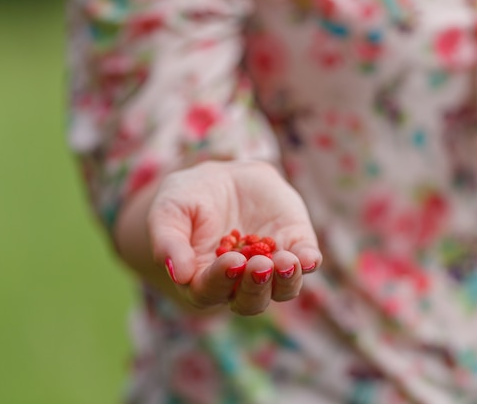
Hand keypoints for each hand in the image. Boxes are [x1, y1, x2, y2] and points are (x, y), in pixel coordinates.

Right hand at [149, 160, 321, 315]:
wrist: (223, 176)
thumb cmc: (188, 198)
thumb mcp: (169, 211)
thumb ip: (168, 241)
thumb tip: (179, 274)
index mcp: (203, 279)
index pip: (210, 292)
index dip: (221, 281)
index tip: (231, 261)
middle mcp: (239, 281)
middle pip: (250, 300)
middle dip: (255, 286)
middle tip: (259, 265)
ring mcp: (270, 265)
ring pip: (282, 289)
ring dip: (285, 281)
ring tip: (285, 262)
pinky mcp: (294, 244)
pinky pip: (306, 261)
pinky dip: (309, 262)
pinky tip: (307, 257)